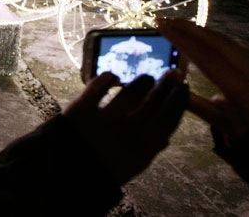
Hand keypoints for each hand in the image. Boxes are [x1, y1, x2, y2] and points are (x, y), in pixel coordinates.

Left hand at [64, 70, 187, 184]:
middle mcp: (128, 131)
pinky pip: (98, 85)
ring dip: (141, 82)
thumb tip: (165, 137)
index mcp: (143, 149)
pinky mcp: (82, 108)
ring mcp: (105, 118)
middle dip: (165, 86)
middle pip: (153, 102)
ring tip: (147, 77)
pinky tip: (114, 76)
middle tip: (172, 73)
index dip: (178, 101)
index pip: (168, 120)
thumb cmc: (101, 170)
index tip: (183, 87)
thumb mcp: (131, 166)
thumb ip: (148, 151)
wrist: (64, 175)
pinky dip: (107, 78)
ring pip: (131, 91)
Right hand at [156, 18, 248, 138]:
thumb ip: (195, 104)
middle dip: (185, 28)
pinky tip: (191, 31)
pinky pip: (226, 41)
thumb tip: (172, 82)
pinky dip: (206, 34)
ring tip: (171, 22)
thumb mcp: (220, 121)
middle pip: (214, 42)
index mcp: (241, 89)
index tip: (162, 30)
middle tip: (161, 20)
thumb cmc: (247, 125)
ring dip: (195, 28)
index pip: (208, 58)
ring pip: (221, 38)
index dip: (183, 42)